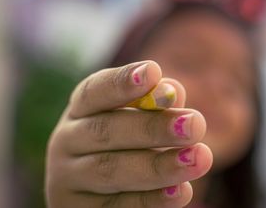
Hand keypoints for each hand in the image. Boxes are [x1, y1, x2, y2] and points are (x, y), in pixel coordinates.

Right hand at [46, 61, 212, 207]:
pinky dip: (152, 200)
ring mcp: (68, 179)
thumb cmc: (126, 140)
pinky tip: (182, 191)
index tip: (153, 71)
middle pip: (105, 131)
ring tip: (199, 158)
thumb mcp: (136, 116)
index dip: (122, 82)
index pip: (95, 91)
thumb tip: (172, 91)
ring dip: (158, 166)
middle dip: (153, 127)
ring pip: (111, 170)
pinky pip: (117, 207)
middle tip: (195, 124)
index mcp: (80, 110)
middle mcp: (66, 141)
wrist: (98, 188)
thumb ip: (155, 103)